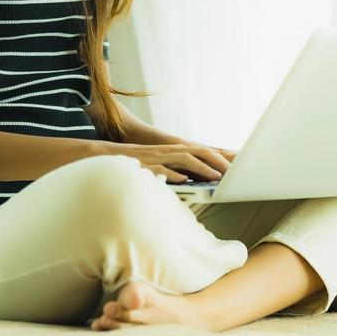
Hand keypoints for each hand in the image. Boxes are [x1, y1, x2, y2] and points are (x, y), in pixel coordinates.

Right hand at [93, 139, 234, 182]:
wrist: (102, 158)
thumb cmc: (133, 166)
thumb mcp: (157, 167)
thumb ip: (173, 173)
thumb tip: (190, 183)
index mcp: (172, 152)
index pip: (201, 152)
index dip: (218, 158)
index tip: (235, 168)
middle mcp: (167, 152)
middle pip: (198, 152)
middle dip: (217, 161)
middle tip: (233, 173)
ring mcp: (156, 157)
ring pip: (183, 158)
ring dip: (201, 167)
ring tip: (216, 177)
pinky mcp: (143, 165)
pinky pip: (160, 168)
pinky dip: (173, 173)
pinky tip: (184, 180)